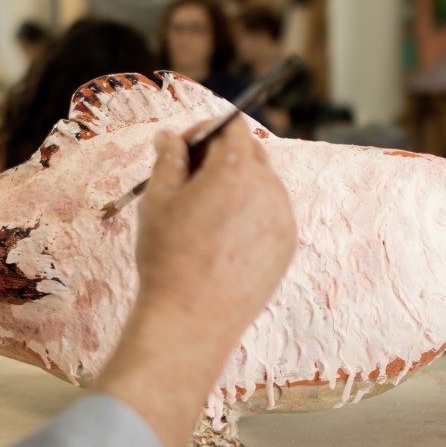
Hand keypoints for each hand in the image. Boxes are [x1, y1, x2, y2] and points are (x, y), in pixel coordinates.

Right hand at [135, 117, 295, 332]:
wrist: (190, 319)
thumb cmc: (168, 257)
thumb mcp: (158, 199)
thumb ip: (168, 159)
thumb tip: (169, 137)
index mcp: (236, 170)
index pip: (231, 127)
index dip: (203, 131)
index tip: (181, 150)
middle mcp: (269, 189)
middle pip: (251, 151)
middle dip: (220, 155)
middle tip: (188, 179)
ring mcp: (283, 219)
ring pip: (262, 183)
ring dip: (235, 184)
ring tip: (203, 213)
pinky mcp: (287, 245)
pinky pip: (270, 213)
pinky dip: (249, 212)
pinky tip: (220, 237)